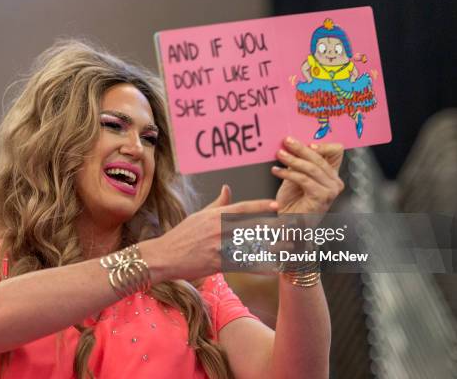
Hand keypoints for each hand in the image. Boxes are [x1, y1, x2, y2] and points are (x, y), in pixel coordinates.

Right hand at [144, 185, 277, 281]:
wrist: (164, 256)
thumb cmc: (181, 235)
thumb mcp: (199, 215)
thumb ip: (217, 203)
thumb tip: (227, 188)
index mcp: (215, 215)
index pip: (242, 207)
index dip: (261, 206)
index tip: (277, 205)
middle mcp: (219, 229)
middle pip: (252, 226)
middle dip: (273, 225)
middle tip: (291, 225)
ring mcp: (218, 246)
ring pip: (251, 246)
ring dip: (272, 247)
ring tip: (289, 246)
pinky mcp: (217, 263)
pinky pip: (243, 265)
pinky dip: (260, 266)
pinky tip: (274, 268)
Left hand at [271, 137, 343, 213]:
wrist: (291, 224)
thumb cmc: (293, 202)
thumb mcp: (296, 177)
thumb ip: (299, 163)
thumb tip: (292, 144)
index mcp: (332, 174)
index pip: (336, 151)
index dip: (323, 144)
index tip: (305, 142)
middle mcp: (336, 182)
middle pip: (320, 157)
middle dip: (301, 148)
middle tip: (286, 141)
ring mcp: (331, 190)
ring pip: (311, 168)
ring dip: (292, 160)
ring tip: (279, 154)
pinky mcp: (321, 197)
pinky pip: (304, 179)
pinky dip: (288, 173)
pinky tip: (276, 171)